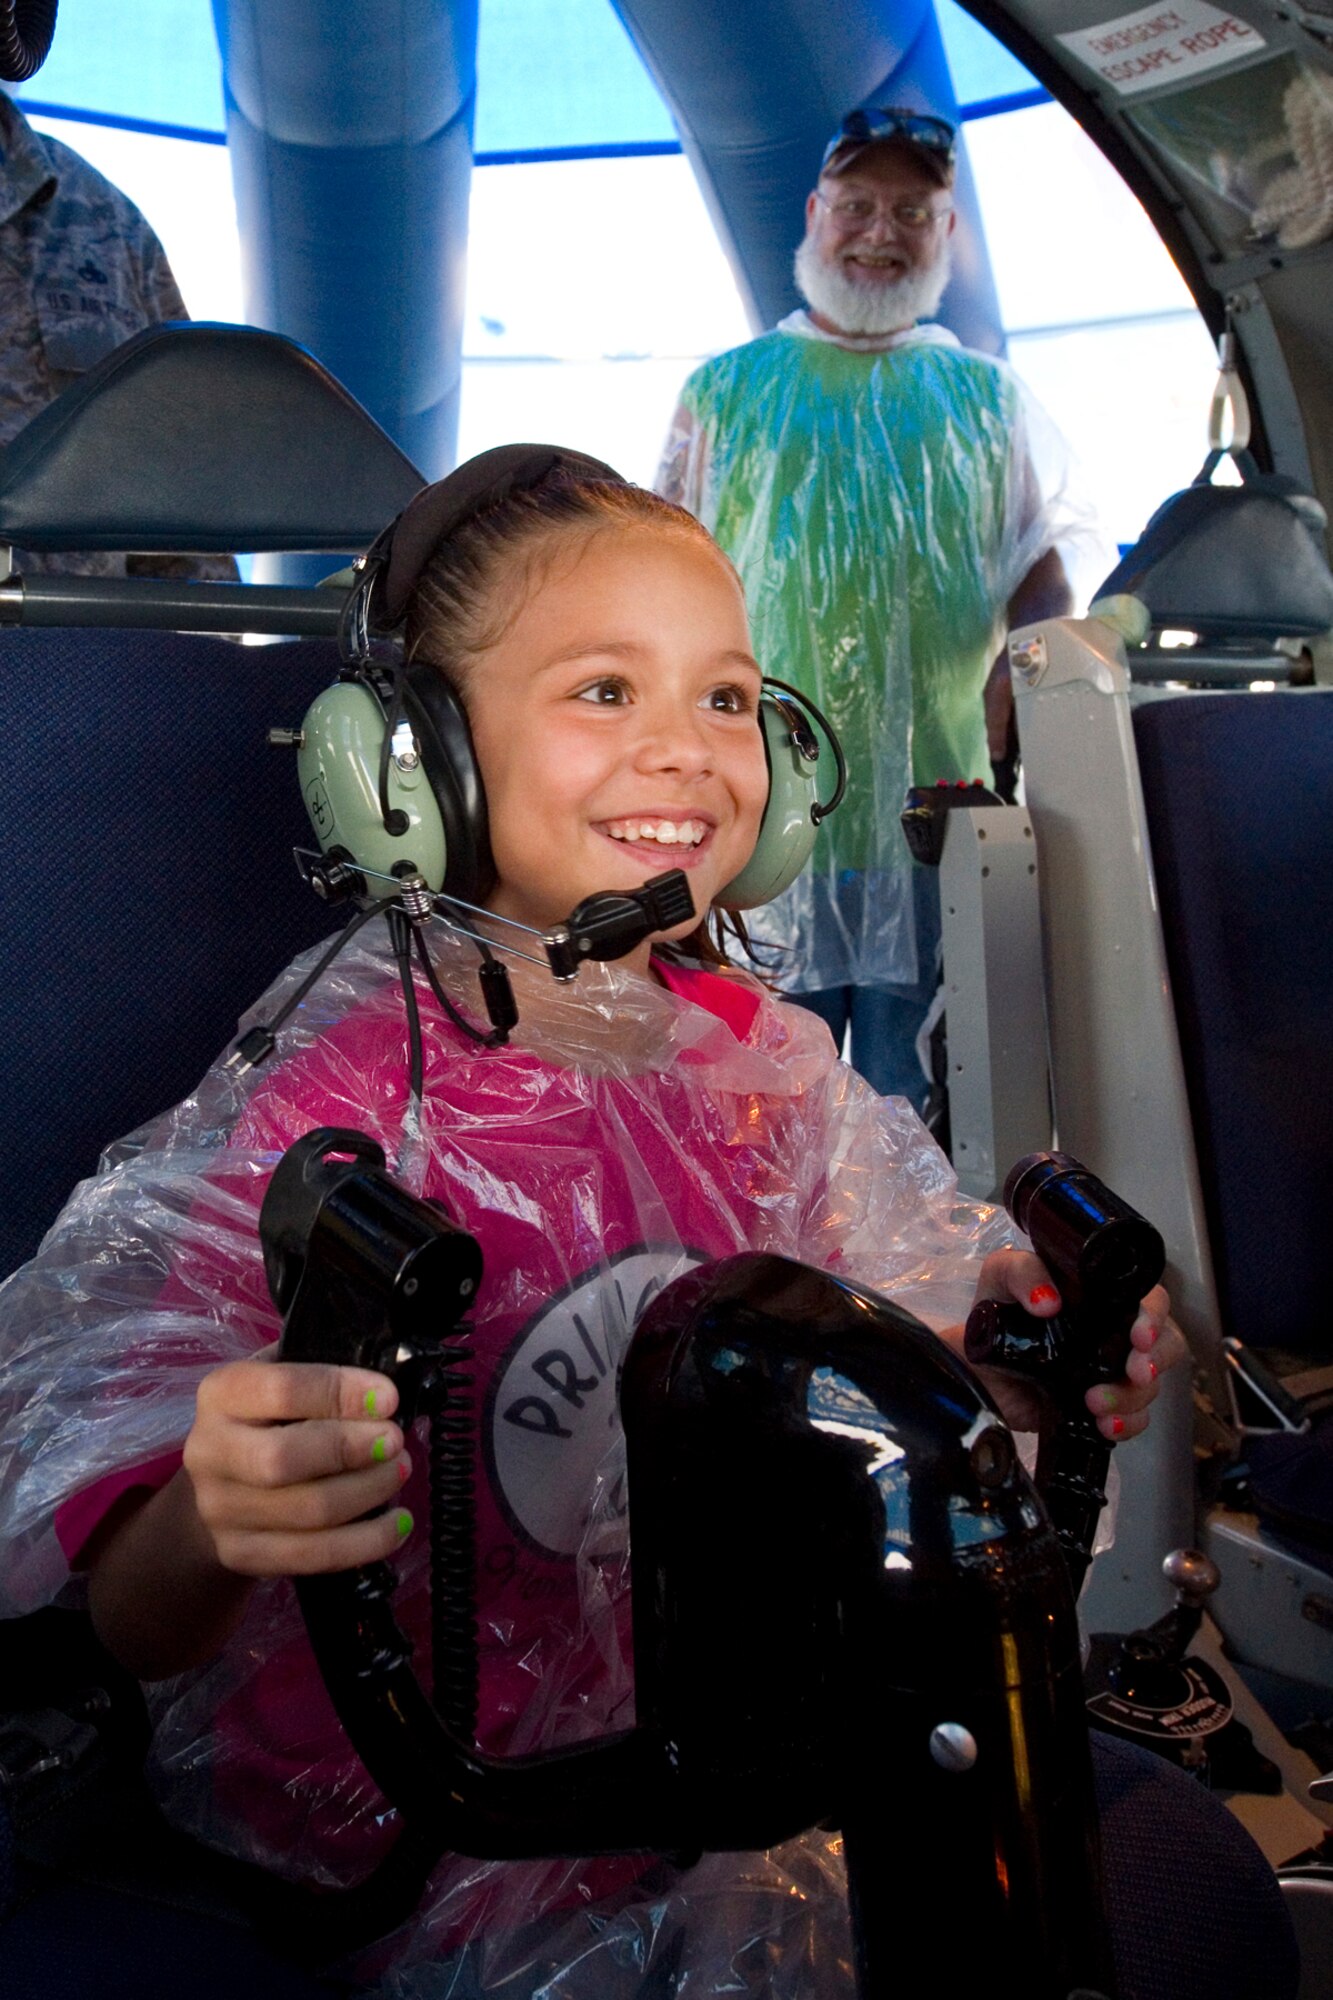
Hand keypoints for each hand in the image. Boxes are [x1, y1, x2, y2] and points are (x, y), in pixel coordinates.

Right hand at [183, 1344, 413, 1576]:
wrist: (224, 1484)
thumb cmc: (270, 1419)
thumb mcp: (284, 1379)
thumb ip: (324, 1380)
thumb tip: (384, 1394)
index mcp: (221, 1394)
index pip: (281, 1389)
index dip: (340, 1393)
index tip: (388, 1399)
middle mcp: (209, 1452)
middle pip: (283, 1459)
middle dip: (351, 1449)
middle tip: (395, 1441)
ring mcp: (219, 1510)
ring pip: (306, 1511)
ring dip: (369, 1492)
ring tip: (400, 1472)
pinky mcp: (240, 1553)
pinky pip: (312, 1556)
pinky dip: (366, 1541)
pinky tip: (397, 1522)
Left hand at [944, 1247, 1182, 1436]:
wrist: (974, 1368)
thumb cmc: (995, 1312)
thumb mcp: (1001, 1277)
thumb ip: (1022, 1273)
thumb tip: (1049, 1302)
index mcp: (1102, 1295)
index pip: (1148, 1298)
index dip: (1154, 1315)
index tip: (1139, 1335)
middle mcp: (1115, 1332)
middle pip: (1165, 1341)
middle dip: (1157, 1358)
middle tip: (1135, 1372)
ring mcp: (1111, 1371)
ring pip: (1151, 1384)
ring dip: (1132, 1396)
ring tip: (1095, 1404)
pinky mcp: (1102, 1405)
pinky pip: (1135, 1418)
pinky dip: (1127, 1423)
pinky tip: (1104, 1425)